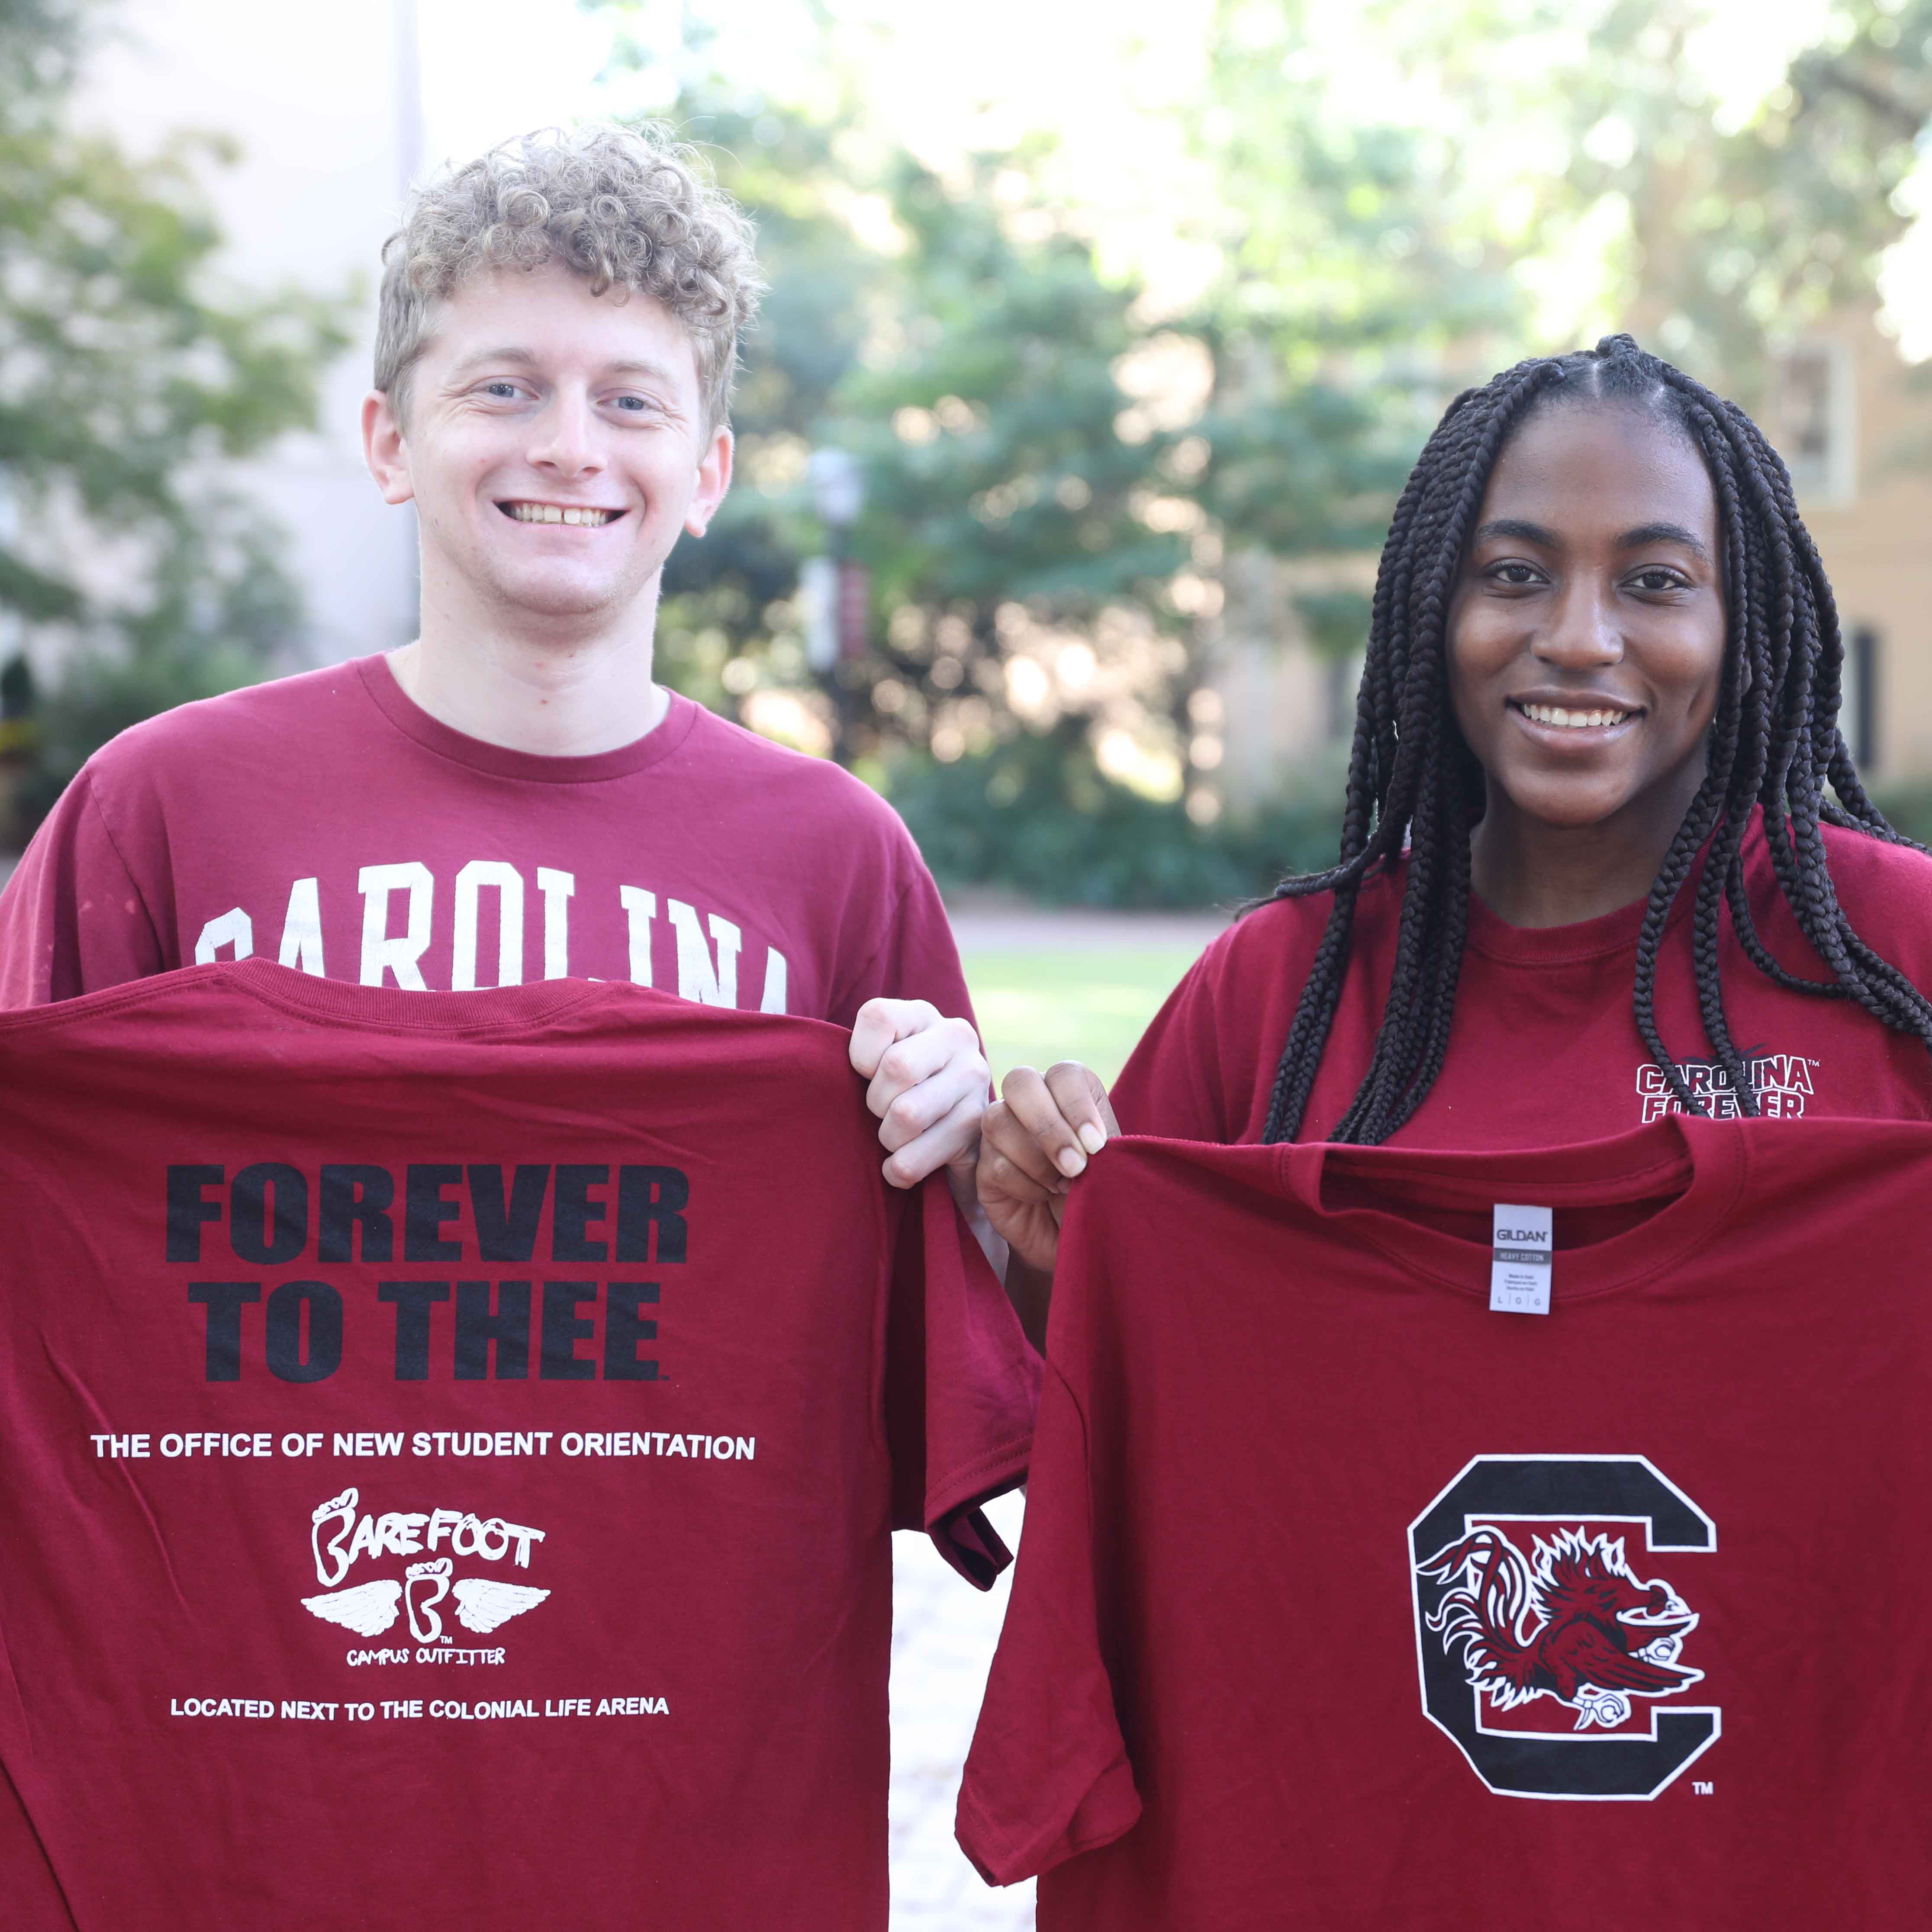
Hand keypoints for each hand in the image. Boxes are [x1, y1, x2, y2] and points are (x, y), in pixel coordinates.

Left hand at [849, 998, 990, 1191]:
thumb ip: (862, 1056)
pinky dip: (898, 1169)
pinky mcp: (978, 1123)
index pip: (878, 1017)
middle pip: (897, 1067)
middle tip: (880, 1113)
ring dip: (889, 1138)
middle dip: (876, 1102)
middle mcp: (956, 1036)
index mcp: (922, 1014)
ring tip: (894, 1138)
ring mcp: (974, 1077)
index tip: (867, 1075)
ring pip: (908, 1114)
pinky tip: (901, 1165)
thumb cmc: (899, 1093)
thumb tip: (822, 1077)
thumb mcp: (881, 1060)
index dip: (861, 1057)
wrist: (954, 1136)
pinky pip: (917, 1156)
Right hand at [976, 1062, 1117, 1275]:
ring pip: (998, 1120)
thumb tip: (1085, 1141)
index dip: (1078, 1105)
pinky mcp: (984, 1167)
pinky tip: (1043, 1196)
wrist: (1078, 1236)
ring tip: (1062, 1185)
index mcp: (1067, 1092)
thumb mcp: (1109, 1164)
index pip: (1063, 1073)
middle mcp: (1029, 1103)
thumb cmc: (1097, 1191)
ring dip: (1037, 1159)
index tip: (1097, 1145)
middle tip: (1076, 1166)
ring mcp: (1000, 1133)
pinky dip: (1027, 1185)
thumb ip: (1099, 1144)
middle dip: (1048, 1125)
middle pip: (1019, 1081)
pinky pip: (996, 1165)